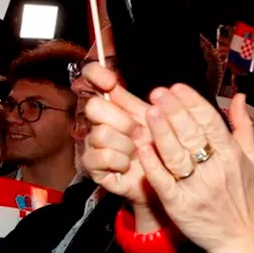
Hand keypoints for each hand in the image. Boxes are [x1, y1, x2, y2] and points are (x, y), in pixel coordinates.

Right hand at [80, 63, 152, 205]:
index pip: (90, 79)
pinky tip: (128, 165)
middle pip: (93, 106)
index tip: (111, 81)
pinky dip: (121, 161)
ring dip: (126, 145)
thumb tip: (112, 74)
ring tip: (136, 151)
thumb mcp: (148, 117)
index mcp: (111, 105)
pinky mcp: (93, 168)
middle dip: (122, 120)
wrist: (163, 178)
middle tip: (137, 131)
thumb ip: (130, 97)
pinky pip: (103, 156)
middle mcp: (97, 121)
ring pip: (101, 133)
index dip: (95, 74)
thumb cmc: (156, 146)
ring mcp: (92, 144)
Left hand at [136, 86, 253, 252]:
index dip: (192, 102)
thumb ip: (243, 125)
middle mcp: (215, 169)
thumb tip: (240, 96)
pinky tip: (143, 147)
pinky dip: (153, 164)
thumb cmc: (242, 194)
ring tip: (150, 111)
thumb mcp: (249, 158)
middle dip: (174, 111)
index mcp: (231, 154)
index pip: (210, 121)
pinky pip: (164, 182)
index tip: (176, 87)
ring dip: (162, 132)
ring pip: (176, 155)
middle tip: (158, 92)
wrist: (239, 236)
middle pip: (192, 135)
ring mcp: (196, 188)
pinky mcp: (180, 205)